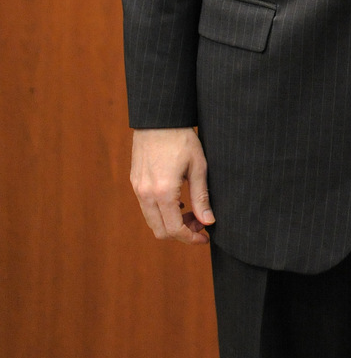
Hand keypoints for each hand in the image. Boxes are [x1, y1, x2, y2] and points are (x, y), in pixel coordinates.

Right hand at [130, 127, 213, 243]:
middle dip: (181, 234)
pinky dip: (161, 213)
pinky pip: (146, 208)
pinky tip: (178, 202)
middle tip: (200, 225)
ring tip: (190, 213)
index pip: (174, 229)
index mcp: (163, 192)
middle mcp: (146, 194)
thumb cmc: (181, 139)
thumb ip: (201, 197)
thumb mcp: (198, 167)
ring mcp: (137, 188)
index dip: (191, 238)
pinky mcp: (135, 182)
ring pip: (152, 221)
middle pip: (160, 231)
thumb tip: (208, 222)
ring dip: (170, 224)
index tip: (204, 237)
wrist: (158, 119)